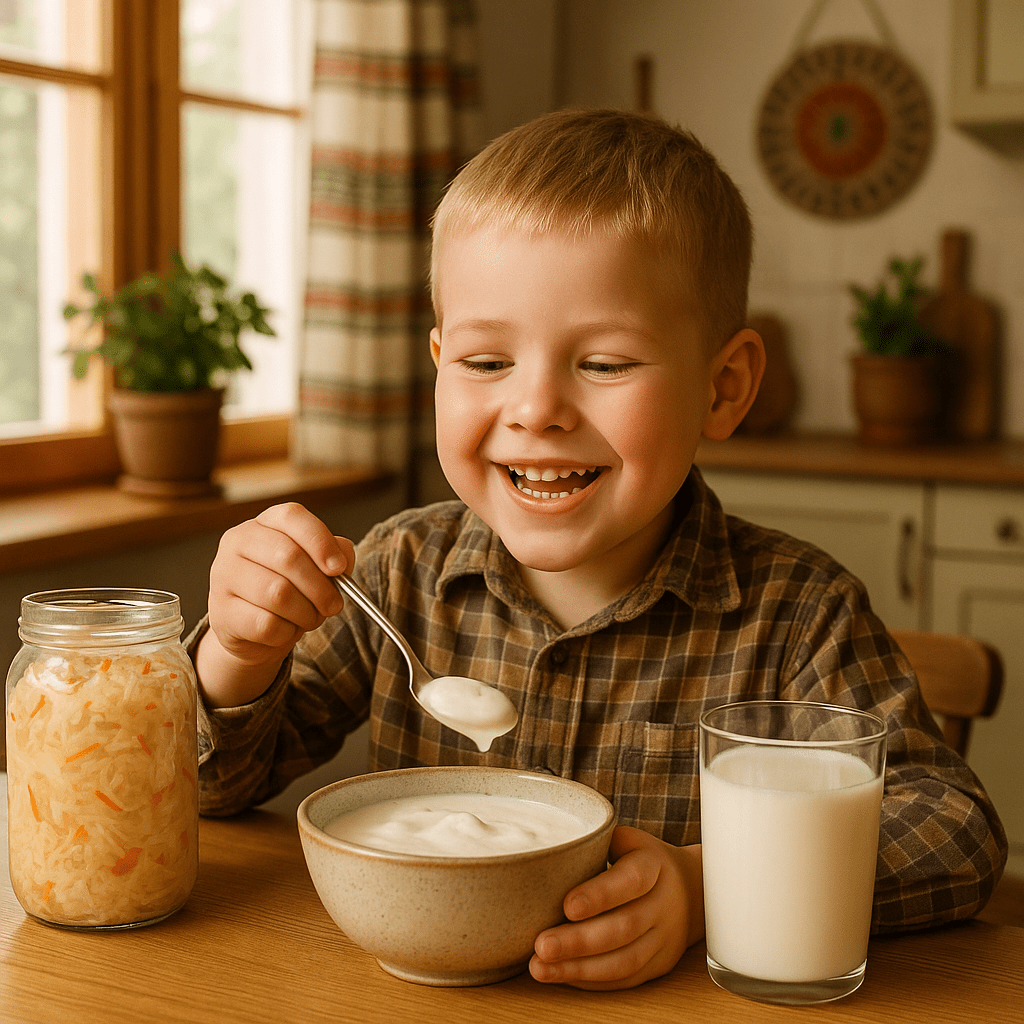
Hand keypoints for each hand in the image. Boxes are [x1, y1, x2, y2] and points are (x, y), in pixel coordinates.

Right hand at [197, 502, 353, 707]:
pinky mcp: (221, 611)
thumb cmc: (288, 589)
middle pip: (288, 557)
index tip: (339, 568)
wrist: (252, 629)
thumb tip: (343, 556)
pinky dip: (286, 632)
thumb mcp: (315, 566)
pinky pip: (266, 624)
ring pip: (278, 594)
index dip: (320, 542)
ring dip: (305, 613)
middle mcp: (238, 541)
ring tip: (310, 618)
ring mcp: (224, 575)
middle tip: (334, 605)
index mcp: (264, 523)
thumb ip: (335, 554)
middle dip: (320, 587)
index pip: (292, 517)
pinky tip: (286, 629)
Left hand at [529, 826, 703, 989]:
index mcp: (654, 865)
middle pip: (624, 928)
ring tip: (540, 967)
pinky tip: (561, 974)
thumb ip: (595, 842)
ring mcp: (664, 938)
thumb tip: (549, 852)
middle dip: (579, 941)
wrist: (691, 889)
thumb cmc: (642, 860)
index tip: (567, 906)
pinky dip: (590, 979)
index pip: (632, 880)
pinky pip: (625, 978)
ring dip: (579, 967)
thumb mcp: (626, 840)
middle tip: (542, 945)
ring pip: (624, 960)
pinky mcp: (658, 964)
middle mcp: (664, 903)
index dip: (600, 895)